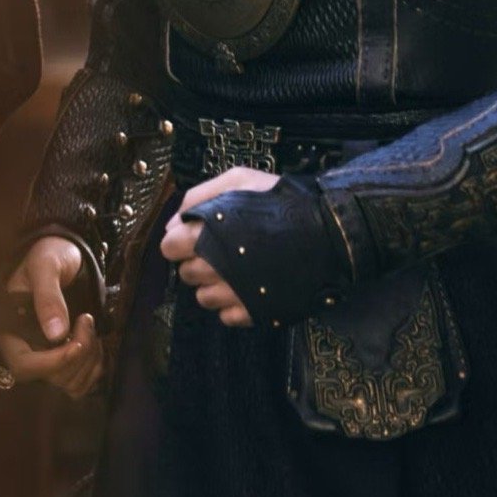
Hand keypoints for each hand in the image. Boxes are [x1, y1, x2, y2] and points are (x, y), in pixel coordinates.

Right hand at [0, 235, 103, 397]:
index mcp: (10, 330)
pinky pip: (81, 381)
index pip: (23, 365)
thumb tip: (55, 334)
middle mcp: (26, 349)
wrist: (65, 254)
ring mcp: (47, 356)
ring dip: (89, 358)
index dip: (51, 363)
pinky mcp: (66, 358)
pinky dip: (95, 366)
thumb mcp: (46, 267)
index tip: (76, 344)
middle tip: (87, 319)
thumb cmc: (49, 254)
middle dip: (77, 353)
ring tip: (90, 324)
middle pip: (50, 377)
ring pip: (69, 382)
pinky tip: (96, 341)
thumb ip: (48, 296)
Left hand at [159, 167, 280, 326]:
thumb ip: (198, 197)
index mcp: (203, 235)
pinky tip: (251, 284)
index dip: (181, 240)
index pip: (168, 248)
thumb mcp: (238, 179)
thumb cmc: (279, 202)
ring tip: (239, 265)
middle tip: (223, 246)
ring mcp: (232, 294)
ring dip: (215, 284)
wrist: (327, 232)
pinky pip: (227, 316)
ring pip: (204, 298)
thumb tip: (173, 223)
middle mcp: (212, 269)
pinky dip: (235, 303)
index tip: (197, 235)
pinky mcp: (252, 313)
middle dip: (199, 260)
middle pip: (186, 274)